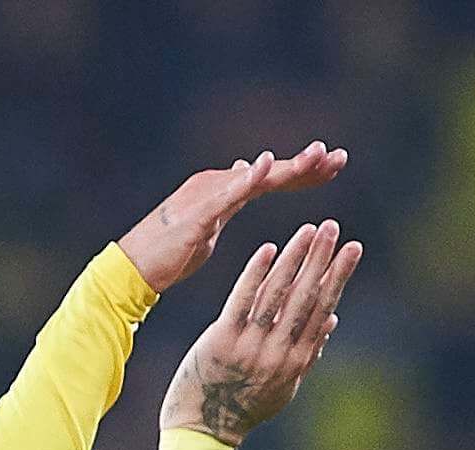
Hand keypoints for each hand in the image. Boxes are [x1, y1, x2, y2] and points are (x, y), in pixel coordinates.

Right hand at [117, 143, 345, 295]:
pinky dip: (248, 178)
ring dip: (288, 167)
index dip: (303, 172)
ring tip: (318, 156)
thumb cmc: (170, 254)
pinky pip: (227, 193)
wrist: (134, 269)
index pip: (272, 179)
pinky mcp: (197, 213)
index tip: (334, 167)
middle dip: (306, 165)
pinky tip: (267, 164)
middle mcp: (218, 185)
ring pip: (256, 178)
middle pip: (271, 173)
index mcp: (225, 192)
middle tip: (340, 156)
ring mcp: (207, 196)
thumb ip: (229, 201)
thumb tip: (248, 174)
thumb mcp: (209, 225)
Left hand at [160, 220, 364, 447]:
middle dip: (321, 259)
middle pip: (305, 297)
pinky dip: (256, 274)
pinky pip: (242, 301)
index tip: (352, 249)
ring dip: (294, 259)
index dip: (338, 277)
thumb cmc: (246, 406)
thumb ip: (309, 353)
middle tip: (333, 227)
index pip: (323, 309)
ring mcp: (250, 346)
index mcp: (296, 360)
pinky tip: (269, 249)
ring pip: (277, 295)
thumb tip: (332, 318)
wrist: (204, 428)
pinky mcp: (222, 340)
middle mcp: (278, 352)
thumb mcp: (284, 386)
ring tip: (308, 230)